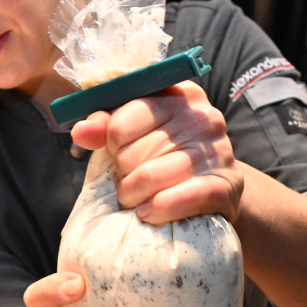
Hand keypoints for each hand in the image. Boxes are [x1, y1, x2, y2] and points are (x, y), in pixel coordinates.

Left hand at [69, 81, 242, 224]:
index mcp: (179, 94)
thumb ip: (106, 126)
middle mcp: (204, 117)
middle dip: (122, 172)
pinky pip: (181, 198)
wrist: (215, 189)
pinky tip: (149, 212)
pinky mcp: (226, 185)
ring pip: (151, 176)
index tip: (118, 149)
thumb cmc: (167, 157)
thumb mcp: (137, 135)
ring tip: (134, 200)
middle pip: (134, 151)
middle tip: (127, 180)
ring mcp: (218, 151)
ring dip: (132, 195)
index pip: (125, 115)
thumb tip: (80, 131)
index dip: (113, 139)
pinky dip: (157, 209)